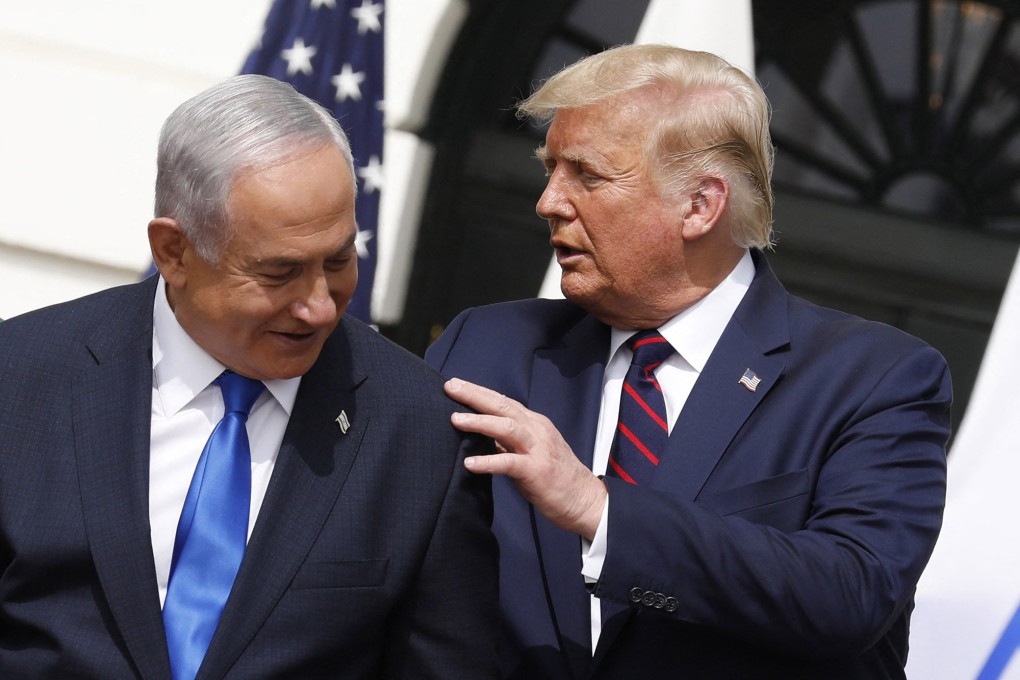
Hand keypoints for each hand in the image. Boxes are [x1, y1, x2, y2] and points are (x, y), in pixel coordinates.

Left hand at [444, 378, 606, 539]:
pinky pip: (510, 463)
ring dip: (480, 422)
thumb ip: (508, 442)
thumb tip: (482, 436)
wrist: (586, 501)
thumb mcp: (531, 452)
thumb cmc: (556, 478)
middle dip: (475, 395)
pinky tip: (469, 464)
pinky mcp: (537, 471)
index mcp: (535, 424)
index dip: (479, 392)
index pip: (503, 402)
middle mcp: (537, 430)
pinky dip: (489, 462)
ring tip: (455, 419)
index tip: (456, 384)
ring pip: (507, 427)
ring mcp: (539, 450)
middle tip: (450, 386)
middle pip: (503, 406)